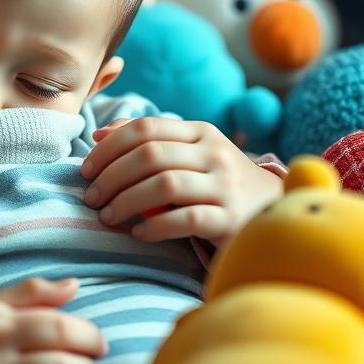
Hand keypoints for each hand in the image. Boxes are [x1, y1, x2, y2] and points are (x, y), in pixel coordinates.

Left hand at [81, 117, 282, 246]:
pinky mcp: (233, 220)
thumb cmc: (219, 183)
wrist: (277, 213)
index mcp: (200, 132)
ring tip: (108, 217)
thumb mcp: (191, 154)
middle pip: (150, 155)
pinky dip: (155, 227)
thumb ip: (149, 141)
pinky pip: (186, 220)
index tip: (86, 169)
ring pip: (165, 185)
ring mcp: (227, 186)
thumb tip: (98, 134)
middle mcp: (215, 153)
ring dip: (127, 201)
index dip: (109, 147)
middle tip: (92, 198)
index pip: (145, 128)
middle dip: (111, 176)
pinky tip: (138, 234)